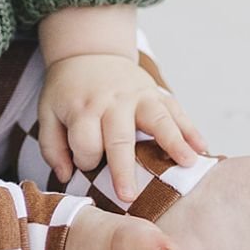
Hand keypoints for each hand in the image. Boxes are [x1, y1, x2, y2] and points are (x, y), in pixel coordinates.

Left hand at [37, 54, 209, 202]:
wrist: (89, 53)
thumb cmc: (69, 91)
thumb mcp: (48, 111)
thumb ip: (52, 146)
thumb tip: (66, 176)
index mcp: (83, 108)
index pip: (84, 141)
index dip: (84, 159)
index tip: (86, 166)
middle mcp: (112, 102)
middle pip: (118, 137)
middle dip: (123, 167)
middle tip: (129, 196)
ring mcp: (138, 96)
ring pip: (157, 119)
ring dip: (173, 141)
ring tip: (188, 163)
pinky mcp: (156, 92)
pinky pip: (176, 110)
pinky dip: (190, 128)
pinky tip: (201, 148)